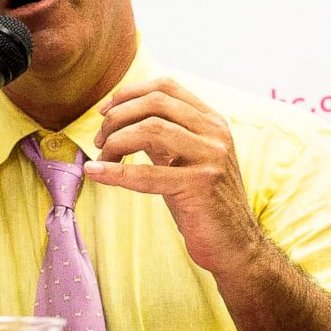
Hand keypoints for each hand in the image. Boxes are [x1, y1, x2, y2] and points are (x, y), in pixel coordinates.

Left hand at [85, 77, 260, 276]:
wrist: (234, 244)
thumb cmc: (202, 202)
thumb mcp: (183, 160)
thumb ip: (161, 137)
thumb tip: (119, 119)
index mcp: (211, 121)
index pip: (166, 86)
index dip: (129, 93)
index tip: (104, 111)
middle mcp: (215, 133)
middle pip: (155, 103)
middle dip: (118, 117)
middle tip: (99, 140)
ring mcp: (211, 157)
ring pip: (151, 130)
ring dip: (116, 142)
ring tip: (102, 159)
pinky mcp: (201, 185)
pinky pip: (148, 174)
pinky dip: (116, 172)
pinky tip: (96, 173)